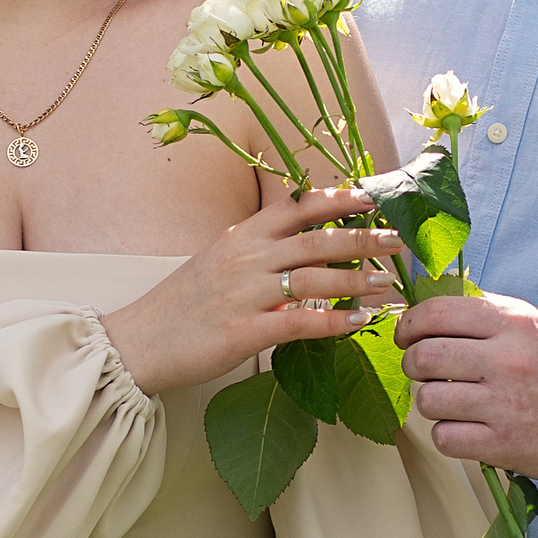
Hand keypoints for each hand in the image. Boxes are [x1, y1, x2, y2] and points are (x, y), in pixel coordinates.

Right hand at [102, 189, 404, 396]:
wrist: (138, 342)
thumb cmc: (181, 305)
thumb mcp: (216, 261)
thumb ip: (256, 248)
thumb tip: (300, 242)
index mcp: (240, 236)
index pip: (296, 206)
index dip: (338, 199)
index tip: (373, 195)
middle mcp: (245, 258)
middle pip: (316, 240)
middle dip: (363, 237)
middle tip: (399, 239)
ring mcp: (245, 294)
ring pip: (315, 279)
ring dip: (358, 280)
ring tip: (390, 284)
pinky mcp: (245, 331)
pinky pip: (302, 323)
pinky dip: (336, 322)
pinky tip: (361, 323)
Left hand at [395, 292, 537, 481]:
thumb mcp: (532, 322)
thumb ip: (483, 312)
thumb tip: (427, 307)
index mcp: (512, 323)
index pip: (436, 314)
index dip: (408, 326)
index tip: (406, 337)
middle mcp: (508, 360)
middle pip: (423, 357)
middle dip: (412, 365)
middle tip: (424, 371)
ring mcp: (506, 404)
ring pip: (428, 400)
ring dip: (431, 402)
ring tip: (451, 401)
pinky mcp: (505, 444)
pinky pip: (445, 437)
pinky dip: (447, 434)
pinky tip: (465, 428)